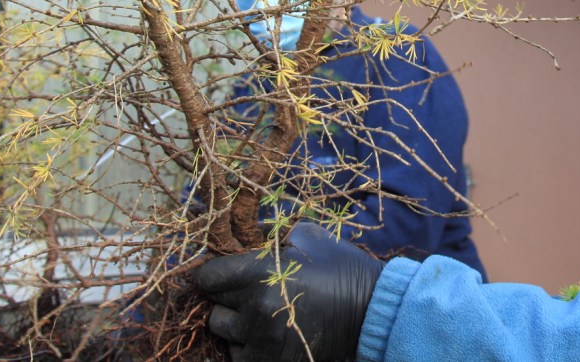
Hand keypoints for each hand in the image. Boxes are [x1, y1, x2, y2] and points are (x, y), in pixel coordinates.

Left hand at [194, 223, 383, 361]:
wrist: (370, 309)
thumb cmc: (340, 267)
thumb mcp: (308, 237)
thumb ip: (271, 233)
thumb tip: (244, 230)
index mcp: (261, 272)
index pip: (209, 276)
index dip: (213, 273)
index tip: (221, 273)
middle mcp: (255, 307)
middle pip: (213, 304)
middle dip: (227, 296)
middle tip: (249, 291)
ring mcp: (261, 339)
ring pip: (222, 331)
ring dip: (235, 322)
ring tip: (259, 313)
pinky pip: (237, 355)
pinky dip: (246, 346)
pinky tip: (265, 333)